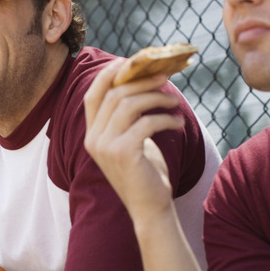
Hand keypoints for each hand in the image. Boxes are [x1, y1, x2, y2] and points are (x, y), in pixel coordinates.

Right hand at [83, 58, 183, 219]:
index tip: (131, 63)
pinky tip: (177, 124)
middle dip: (142, 81)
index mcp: (92, 134)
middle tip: (165, 78)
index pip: (93, 94)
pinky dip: (166, 119)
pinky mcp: (123, 153)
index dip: (109, 74)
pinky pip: (146, 122)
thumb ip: (128, 117)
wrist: (149, 207)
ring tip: (174, 102)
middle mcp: (93, 139)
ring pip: (129, 104)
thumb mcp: (131, 140)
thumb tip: (144, 81)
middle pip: (114, 94)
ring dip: (156, 98)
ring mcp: (105, 146)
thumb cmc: (144, 172)